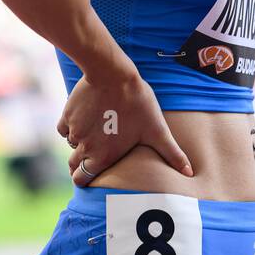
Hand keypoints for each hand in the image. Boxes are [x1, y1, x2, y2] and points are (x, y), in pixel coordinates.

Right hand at [56, 72, 193, 185]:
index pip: (82, 180)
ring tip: (94, 133)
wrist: (114, 74)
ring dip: (80, 142)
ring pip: (71, 144)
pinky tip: (84, 118)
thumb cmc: (138, 103)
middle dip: (79, 165)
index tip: (90, 174)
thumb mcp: (157, 129)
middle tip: (90, 157)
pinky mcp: (67, 114)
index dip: (85, 179)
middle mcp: (85, 147)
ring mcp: (75, 131)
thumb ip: (171, 153)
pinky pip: (64, 128)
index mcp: (103, 157)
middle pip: (73, 166)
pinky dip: (71, 126)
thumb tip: (190, 172)